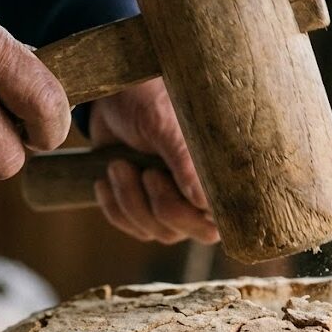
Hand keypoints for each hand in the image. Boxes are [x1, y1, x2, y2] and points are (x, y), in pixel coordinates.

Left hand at [89, 78, 218, 244]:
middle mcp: (203, 196)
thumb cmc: (147, 102)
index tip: (168, 180)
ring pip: (156, 231)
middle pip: (191, 231)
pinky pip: (131, 227)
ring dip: (130, 199)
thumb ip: (185, 160)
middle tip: (146, 172)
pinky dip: (113, 205)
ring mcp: (174, 207)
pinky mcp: (145, 210)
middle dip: (160, 203)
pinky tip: (105, 180)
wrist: (113, 99)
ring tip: (117, 165)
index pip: (226, 215)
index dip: (201, 212)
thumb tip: (202, 201)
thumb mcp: (163, 125)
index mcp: (220, 172)